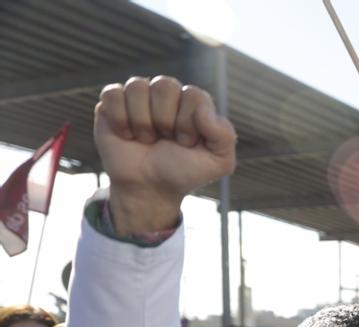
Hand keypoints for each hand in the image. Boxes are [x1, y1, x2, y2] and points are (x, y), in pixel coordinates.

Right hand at [95, 75, 236, 234]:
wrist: (150, 188)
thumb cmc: (184, 172)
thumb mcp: (219, 162)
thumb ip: (225, 135)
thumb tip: (203, 109)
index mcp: (194, 103)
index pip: (193, 94)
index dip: (188, 122)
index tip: (185, 143)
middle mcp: (167, 94)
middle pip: (165, 85)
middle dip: (165, 120)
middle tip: (165, 140)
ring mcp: (139, 97)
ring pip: (137, 86)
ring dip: (142, 121)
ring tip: (146, 139)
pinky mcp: (112, 103)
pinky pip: (112, 94)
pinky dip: (119, 119)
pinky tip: (127, 135)